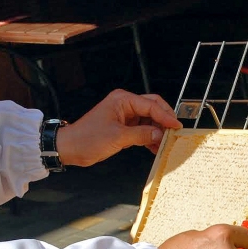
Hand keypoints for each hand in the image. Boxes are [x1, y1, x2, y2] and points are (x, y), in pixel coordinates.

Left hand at [56, 89, 182, 166]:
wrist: (70, 148)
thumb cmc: (87, 138)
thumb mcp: (118, 137)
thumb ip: (142, 134)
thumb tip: (160, 134)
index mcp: (123, 100)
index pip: (151, 105)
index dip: (166, 116)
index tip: (176, 127)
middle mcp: (125, 104)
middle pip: (153, 108)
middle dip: (164, 120)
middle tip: (174, 132)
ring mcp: (124, 116)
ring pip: (149, 120)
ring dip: (158, 131)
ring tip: (166, 143)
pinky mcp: (123, 127)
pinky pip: (142, 129)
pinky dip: (149, 137)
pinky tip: (156, 147)